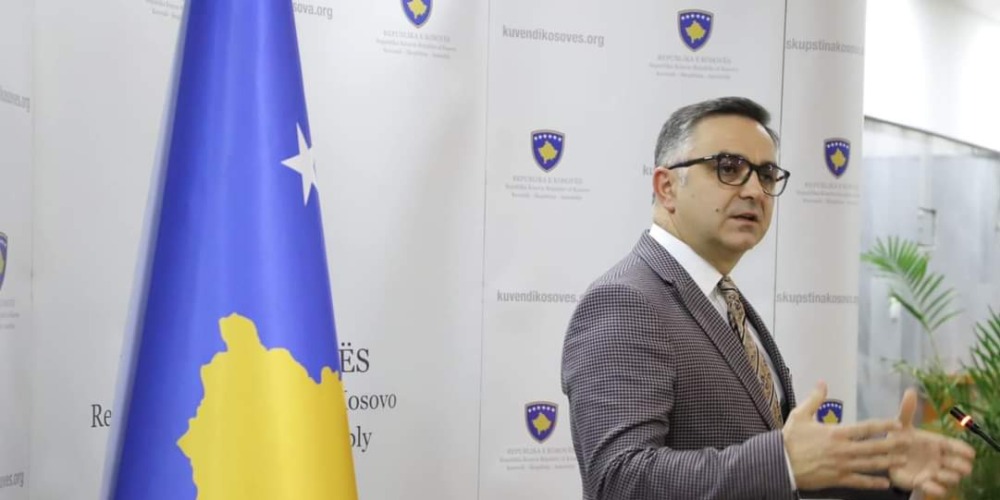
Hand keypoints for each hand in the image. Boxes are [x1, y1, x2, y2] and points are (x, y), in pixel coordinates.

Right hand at [783, 381, 904, 490]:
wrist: (780, 463)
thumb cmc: (790, 439)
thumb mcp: (800, 415)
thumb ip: (814, 399)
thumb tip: (822, 382)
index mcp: (836, 433)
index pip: (866, 428)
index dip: (883, 426)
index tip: (897, 424)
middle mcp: (843, 449)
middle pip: (874, 447)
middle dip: (893, 445)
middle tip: (908, 443)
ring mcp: (842, 465)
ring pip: (870, 465)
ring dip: (887, 463)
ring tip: (902, 461)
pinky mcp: (837, 479)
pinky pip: (859, 481)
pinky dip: (873, 483)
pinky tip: (885, 483)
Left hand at [888, 388, 975, 495]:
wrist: (886, 457)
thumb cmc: (900, 440)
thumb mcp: (901, 425)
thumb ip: (907, 411)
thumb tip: (910, 390)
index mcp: (937, 444)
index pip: (956, 447)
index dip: (964, 450)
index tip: (969, 453)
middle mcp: (940, 459)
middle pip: (961, 465)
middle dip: (961, 466)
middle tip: (952, 463)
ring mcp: (934, 472)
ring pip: (952, 478)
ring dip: (948, 477)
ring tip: (937, 472)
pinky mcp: (924, 483)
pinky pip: (937, 490)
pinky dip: (937, 488)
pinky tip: (930, 483)